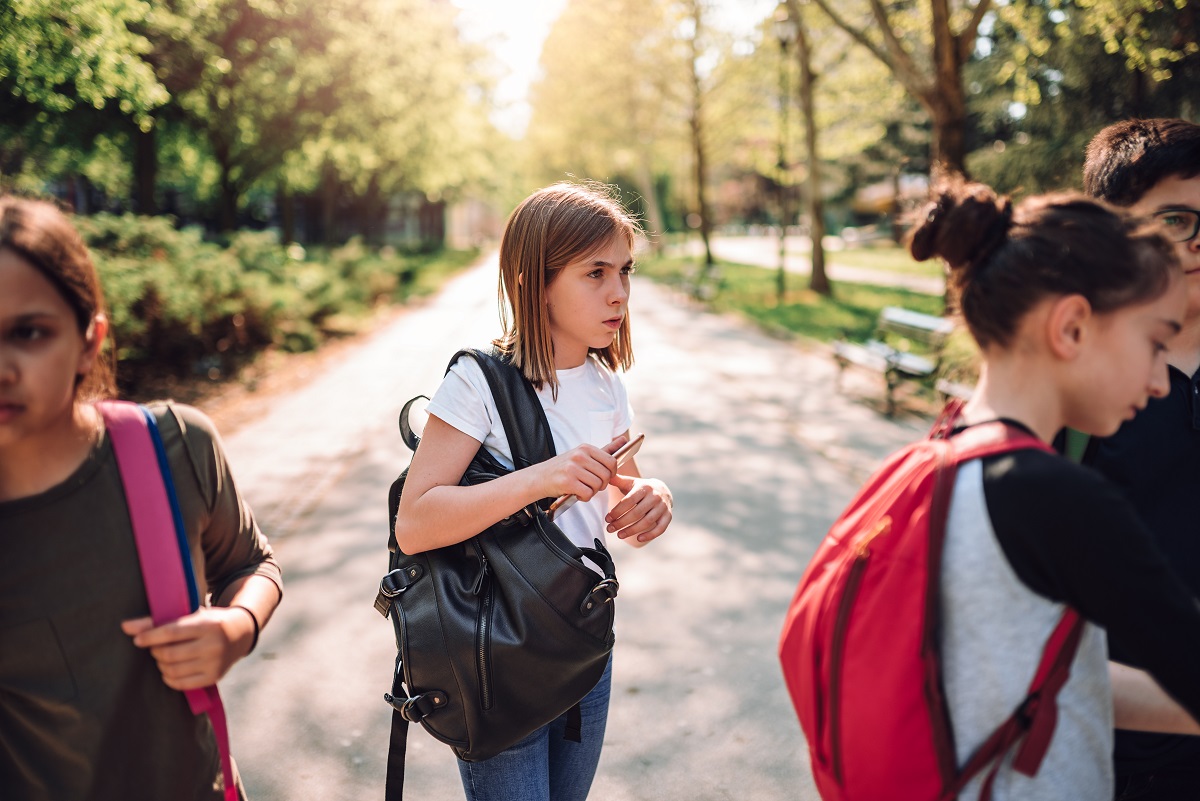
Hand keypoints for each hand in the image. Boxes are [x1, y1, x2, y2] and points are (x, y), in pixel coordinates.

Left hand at [121, 606, 256, 690]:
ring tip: (163, 658)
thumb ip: (158, 621)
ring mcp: (215, 663)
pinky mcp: (214, 677)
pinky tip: (170, 669)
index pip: (171, 632)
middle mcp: (213, 645)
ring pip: (173, 670)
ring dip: (161, 665)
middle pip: (170, 654)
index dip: (150, 637)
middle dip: (156, 652)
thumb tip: (125, 626)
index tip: (137, 640)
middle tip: (155, 648)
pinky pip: (182, 683)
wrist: (241, 632)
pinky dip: (169, 678)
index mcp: (207, 624)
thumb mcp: (191, 615)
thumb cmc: (209, 621)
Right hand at [536, 437, 625, 501]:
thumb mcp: (582, 455)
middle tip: (592, 486)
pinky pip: (588, 494)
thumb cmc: (563, 468)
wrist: (538, 478)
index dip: (611, 473)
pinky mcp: (568, 482)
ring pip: (598, 485)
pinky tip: (576, 494)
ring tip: (582, 489)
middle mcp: (579, 455)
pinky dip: (584, 497)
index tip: (604, 477)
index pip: (612, 461)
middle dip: (602, 484)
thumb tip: (624, 440)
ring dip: (592, 492)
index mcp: (585, 448)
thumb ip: (604, 450)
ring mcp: (573, 468)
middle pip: (606, 475)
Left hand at [606, 475, 672, 546]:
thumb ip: (618, 480)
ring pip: (647, 522)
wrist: (662, 489)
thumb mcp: (631, 482)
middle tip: (610, 529)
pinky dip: (650, 535)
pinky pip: (660, 528)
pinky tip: (638, 538)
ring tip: (619, 535)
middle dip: (621, 523)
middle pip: (636, 513)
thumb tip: (605, 476)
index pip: (629, 501)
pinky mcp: (668, 516)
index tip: (607, 519)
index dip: (617, 511)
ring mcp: (663, 507)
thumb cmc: (642, 488)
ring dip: (632, 530)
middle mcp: (655, 496)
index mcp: (644, 487)